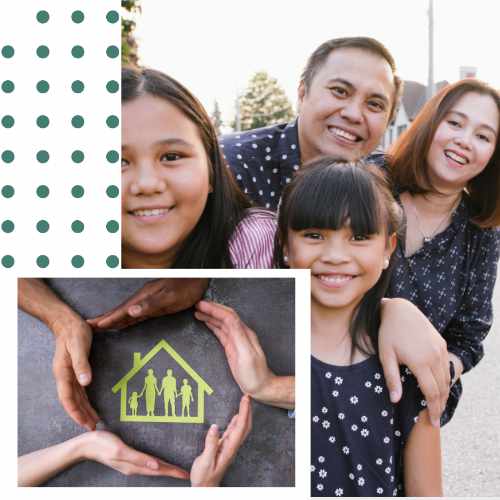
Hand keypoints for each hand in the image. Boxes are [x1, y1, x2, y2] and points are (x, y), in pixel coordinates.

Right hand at [51, 312, 99, 429]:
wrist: (67, 322)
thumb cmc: (74, 333)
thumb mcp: (79, 347)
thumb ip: (82, 364)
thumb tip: (85, 382)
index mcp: (63, 373)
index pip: (67, 398)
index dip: (75, 412)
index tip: (85, 423)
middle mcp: (64, 376)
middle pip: (71, 402)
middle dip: (81, 416)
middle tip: (92, 428)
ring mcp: (68, 374)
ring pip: (75, 398)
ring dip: (83, 410)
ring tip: (93, 422)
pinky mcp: (74, 371)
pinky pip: (78, 391)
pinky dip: (84, 401)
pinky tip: (89, 406)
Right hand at [82, 430, 188, 478]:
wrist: (85, 445)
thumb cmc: (102, 444)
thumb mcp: (120, 450)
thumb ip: (138, 458)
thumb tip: (155, 465)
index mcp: (134, 466)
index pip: (158, 470)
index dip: (172, 471)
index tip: (184, 474)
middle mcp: (133, 467)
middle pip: (157, 471)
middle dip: (171, 472)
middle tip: (185, 474)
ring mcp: (130, 464)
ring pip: (152, 469)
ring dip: (165, 469)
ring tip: (175, 470)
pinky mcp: (126, 459)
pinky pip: (145, 464)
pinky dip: (154, 465)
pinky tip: (157, 463)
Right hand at [87, 278, 208, 330]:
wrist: (200, 278)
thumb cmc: (187, 288)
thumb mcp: (170, 298)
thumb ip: (150, 304)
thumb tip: (130, 312)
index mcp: (144, 297)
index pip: (122, 310)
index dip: (108, 318)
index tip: (94, 325)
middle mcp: (144, 298)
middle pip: (120, 310)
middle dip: (105, 318)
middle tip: (89, 326)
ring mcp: (149, 300)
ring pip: (127, 311)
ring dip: (114, 318)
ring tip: (100, 325)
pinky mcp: (156, 303)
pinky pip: (137, 312)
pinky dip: (127, 318)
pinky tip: (124, 321)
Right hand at [191, 395, 251, 485]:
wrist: (204, 488)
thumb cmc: (204, 477)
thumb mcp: (205, 461)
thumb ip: (210, 444)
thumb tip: (214, 426)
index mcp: (229, 449)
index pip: (240, 427)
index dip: (244, 412)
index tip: (245, 400)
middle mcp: (232, 447)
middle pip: (245, 426)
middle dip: (248, 410)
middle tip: (247, 397)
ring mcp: (229, 446)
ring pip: (240, 428)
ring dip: (244, 414)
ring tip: (244, 402)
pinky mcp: (224, 447)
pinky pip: (233, 431)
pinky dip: (236, 421)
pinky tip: (236, 416)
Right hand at [194, 300, 273, 399]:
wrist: (261, 387)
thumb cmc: (255, 374)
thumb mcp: (247, 355)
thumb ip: (238, 336)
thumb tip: (230, 320)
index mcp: (244, 333)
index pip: (228, 316)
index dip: (214, 309)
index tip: (202, 305)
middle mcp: (241, 334)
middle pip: (225, 316)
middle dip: (211, 309)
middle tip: (197, 305)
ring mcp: (236, 340)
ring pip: (222, 323)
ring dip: (210, 316)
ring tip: (198, 311)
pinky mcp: (232, 347)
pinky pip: (221, 332)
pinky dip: (212, 325)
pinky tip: (207, 323)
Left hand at [379, 298, 449, 426]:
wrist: (400, 310)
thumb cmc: (388, 333)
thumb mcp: (386, 356)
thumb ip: (391, 378)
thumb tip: (395, 401)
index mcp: (420, 362)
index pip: (431, 392)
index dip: (433, 410)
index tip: (432, 423)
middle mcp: (434, 356)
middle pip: (442, 388)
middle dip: (440, 405)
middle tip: (435, 419)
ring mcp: (440, 349)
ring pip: (446, 378)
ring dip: (444, 393)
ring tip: (438, 406)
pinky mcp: (442, 344)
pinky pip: (447, 366)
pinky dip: (445, 379)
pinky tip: (439, 386)